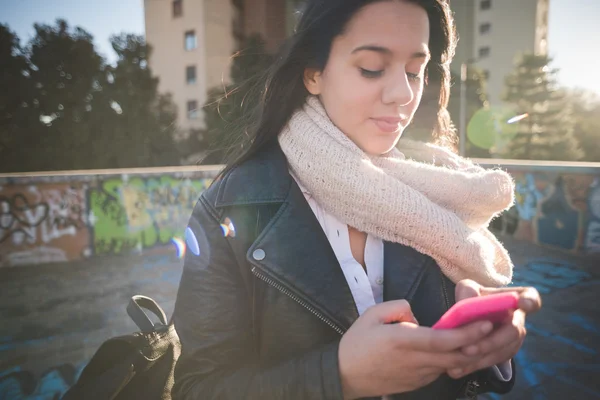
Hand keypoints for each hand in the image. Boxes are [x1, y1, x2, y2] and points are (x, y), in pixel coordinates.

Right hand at [338, 300, 494, 398]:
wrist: (345, 374)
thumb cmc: (357, 343)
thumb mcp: (371, 315)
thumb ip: (397, 307)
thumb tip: (415, 314)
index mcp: (402, 341)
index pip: (442, 340)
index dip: (466, 334)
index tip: (485, 324)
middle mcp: (414, 361)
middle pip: (454, 356)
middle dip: (477, 343)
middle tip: (494, 328)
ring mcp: (417, 375)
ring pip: (450, 365)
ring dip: (467, 353)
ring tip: (480, 337)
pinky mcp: (417, 383)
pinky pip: (440, 371)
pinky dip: (452, 360)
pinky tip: (457, 349)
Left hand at [447, 279, 541, 378]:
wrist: (467, 317)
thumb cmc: (471, 298)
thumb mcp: (466, 289)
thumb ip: (468, 292)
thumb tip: (469, 301)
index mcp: (512, 299)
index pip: (530, 297)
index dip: (530, 301)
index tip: (523, 304)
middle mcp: (517, 319)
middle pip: (513, 332)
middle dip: (491, 341)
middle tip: (468, 348)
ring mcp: (513, 338)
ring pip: (504, 350)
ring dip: (482, 356)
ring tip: (460, 358)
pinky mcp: (504, 353)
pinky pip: (495, 361)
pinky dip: (477, 365)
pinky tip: (459, 369)